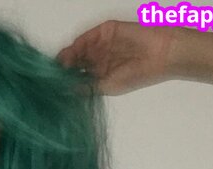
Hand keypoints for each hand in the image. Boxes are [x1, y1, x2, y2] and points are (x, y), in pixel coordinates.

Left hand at [55, 19, 177, 94]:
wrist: (160, 54)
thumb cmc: (137, 75)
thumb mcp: (108, 86)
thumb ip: (86, 87)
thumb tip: (64, 92)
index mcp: (100, 75)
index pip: (78, 77)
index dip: (66, 80)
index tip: (54, 87)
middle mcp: (98, 60)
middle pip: (76, 62)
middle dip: (64, 68)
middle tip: (52, 75)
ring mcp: (101, 45)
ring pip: (79, 49)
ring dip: (68, 57)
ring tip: (60, 66)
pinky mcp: (106, 31)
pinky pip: (88, 37)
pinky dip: (78, 44)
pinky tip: (70, 53)